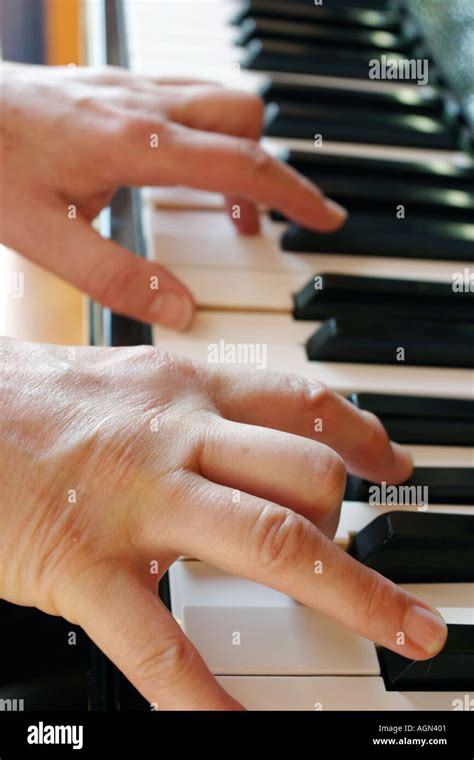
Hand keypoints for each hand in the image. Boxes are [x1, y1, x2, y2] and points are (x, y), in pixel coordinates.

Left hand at [0, 62, 345, 329]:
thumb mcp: (43, 238)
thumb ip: (116, 279)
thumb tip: (180, 309)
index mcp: (135, 146)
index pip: (240, 165)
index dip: (293, 194)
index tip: (324, 218)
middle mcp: (144, 107)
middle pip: (245, 121)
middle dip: (271, 171)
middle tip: (270, 223)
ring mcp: (132, 88)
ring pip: (222, 101)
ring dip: (242, 149)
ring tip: (230, 206)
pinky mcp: (117, 84)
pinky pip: (189, 96)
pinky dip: (210, 132)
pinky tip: (186, 167)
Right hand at [0, 339, 445, 709]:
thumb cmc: (27, 401)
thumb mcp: (122, 380)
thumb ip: (186, 405)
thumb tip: (238, 431)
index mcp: (183, 389)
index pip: (302, 402)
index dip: (362, 436)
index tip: (391, 464)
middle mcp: (174, 437)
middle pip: (307, 475)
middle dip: (364, 533)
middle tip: (389, 575)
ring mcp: (136, 502)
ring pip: (269, 543)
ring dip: (350, 594)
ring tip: (400, 633)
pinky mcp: (84, 565)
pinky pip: (162, 643)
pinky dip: (210, 699)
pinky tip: (244, 731)